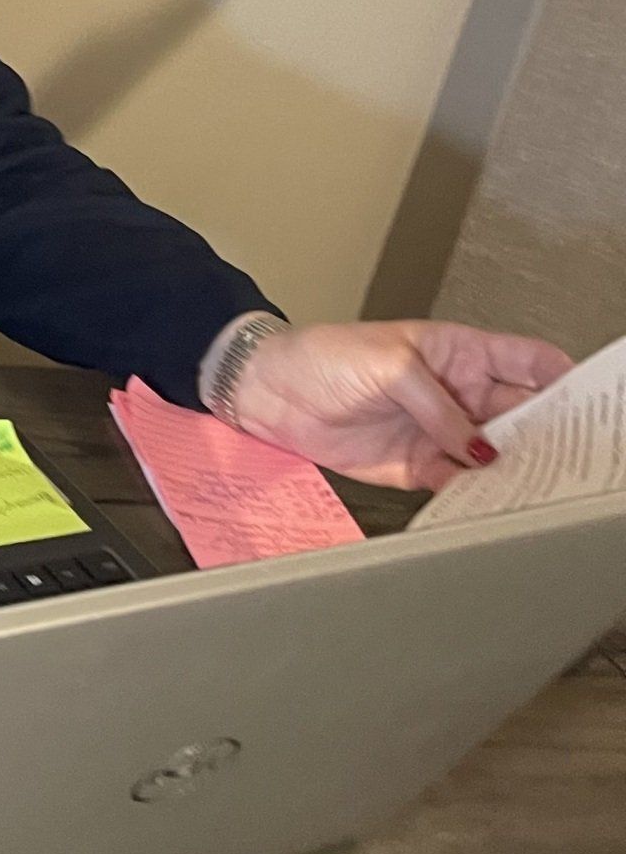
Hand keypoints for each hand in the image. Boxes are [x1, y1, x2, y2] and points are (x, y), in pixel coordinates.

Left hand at [226, 318, 573, 492]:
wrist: (271, 390)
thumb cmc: (322, 355)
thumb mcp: (387, 364)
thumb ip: (436, 405)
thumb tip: (477, 445)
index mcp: (457, 351)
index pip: (526, 360)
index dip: (559, 377)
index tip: (581, 402)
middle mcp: (456, 392)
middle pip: (521, 414)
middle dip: (546, 433)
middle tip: (564, 457)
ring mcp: (440, 430)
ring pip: (495, 454)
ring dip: (514, 470)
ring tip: (533, 486)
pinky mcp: (419, 465)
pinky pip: (460, 483)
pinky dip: (475, 494)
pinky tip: (488, 501)